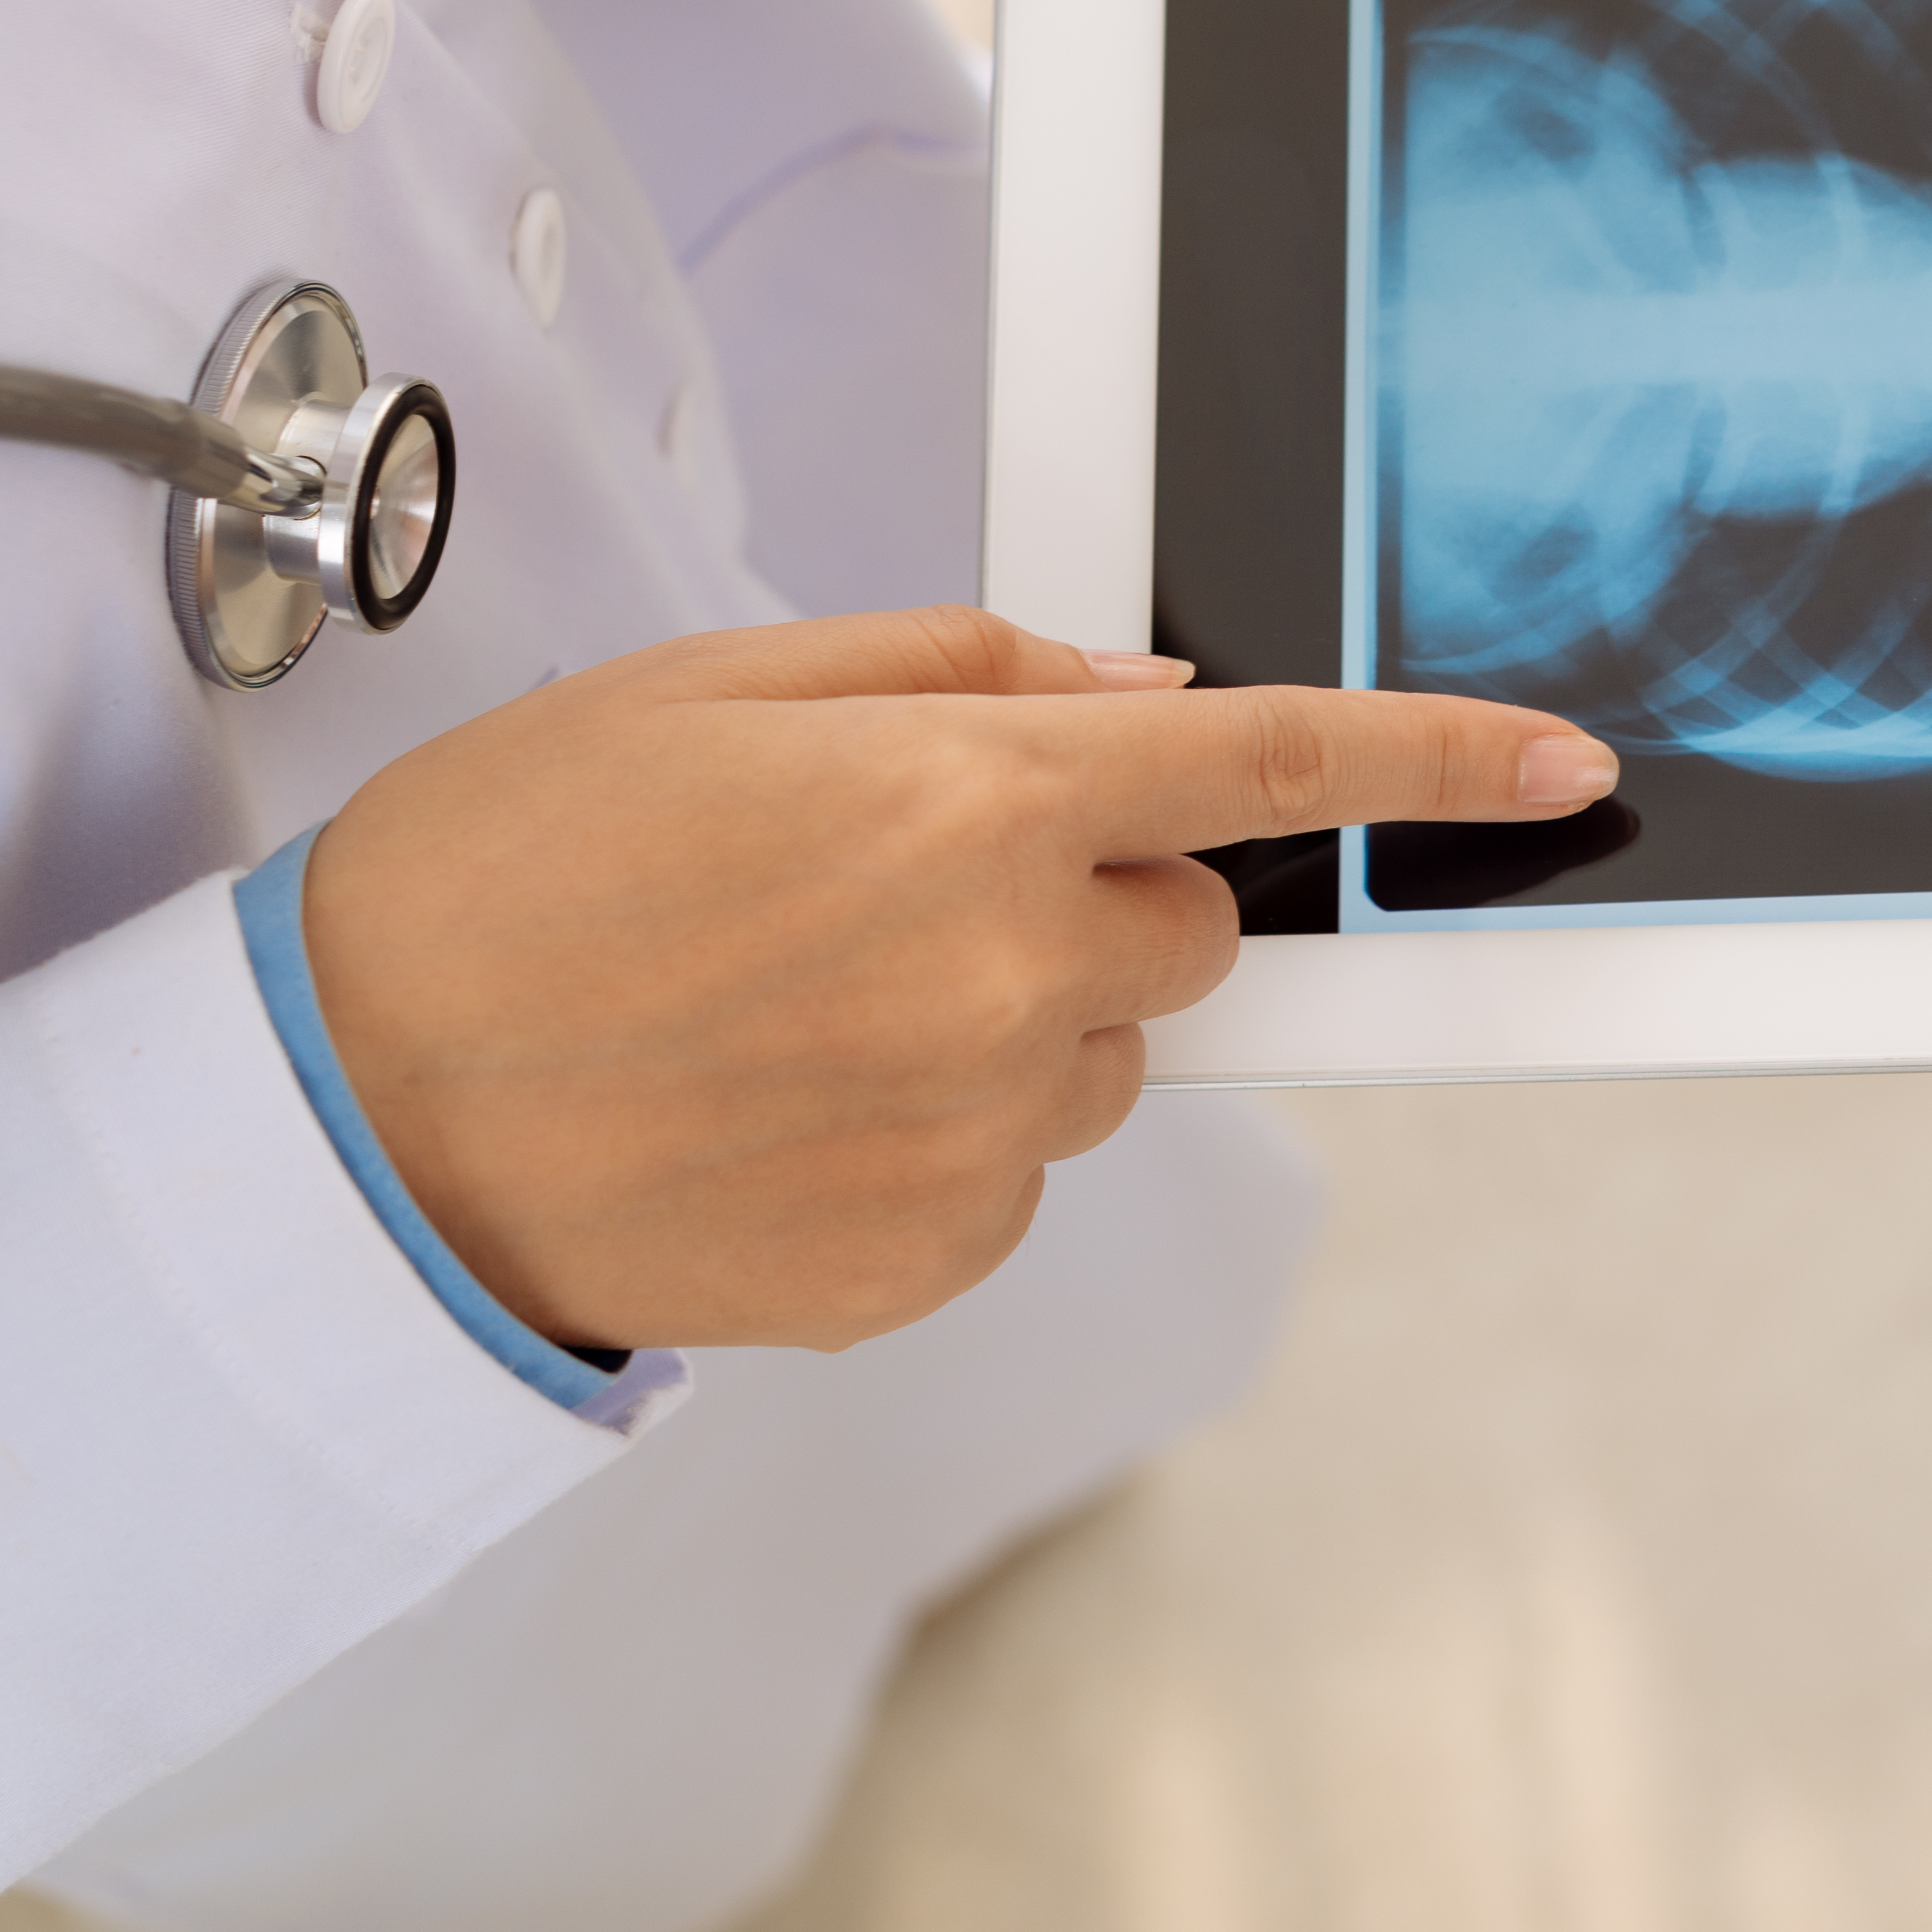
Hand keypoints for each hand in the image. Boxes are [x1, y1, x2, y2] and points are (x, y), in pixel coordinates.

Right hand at [297, 611, 1616, 1352]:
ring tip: (796, 1013)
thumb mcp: (722, 686)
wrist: (365, 1119)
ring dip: (1005, 1025)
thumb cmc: (513, 876)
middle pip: (1175, 931)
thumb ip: (965, 671)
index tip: (1566, 769)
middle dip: (1079, 897)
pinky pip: (1014, 1178)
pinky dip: (938, 1140)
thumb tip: (1139, 693)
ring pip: (1097, 1062)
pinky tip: (784, 1110)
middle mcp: (1008, 973)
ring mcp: (981, 1134)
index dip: (1442, 763)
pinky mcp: (935, 1260)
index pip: (1270, 768)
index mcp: (969, 801)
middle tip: (879, 895)